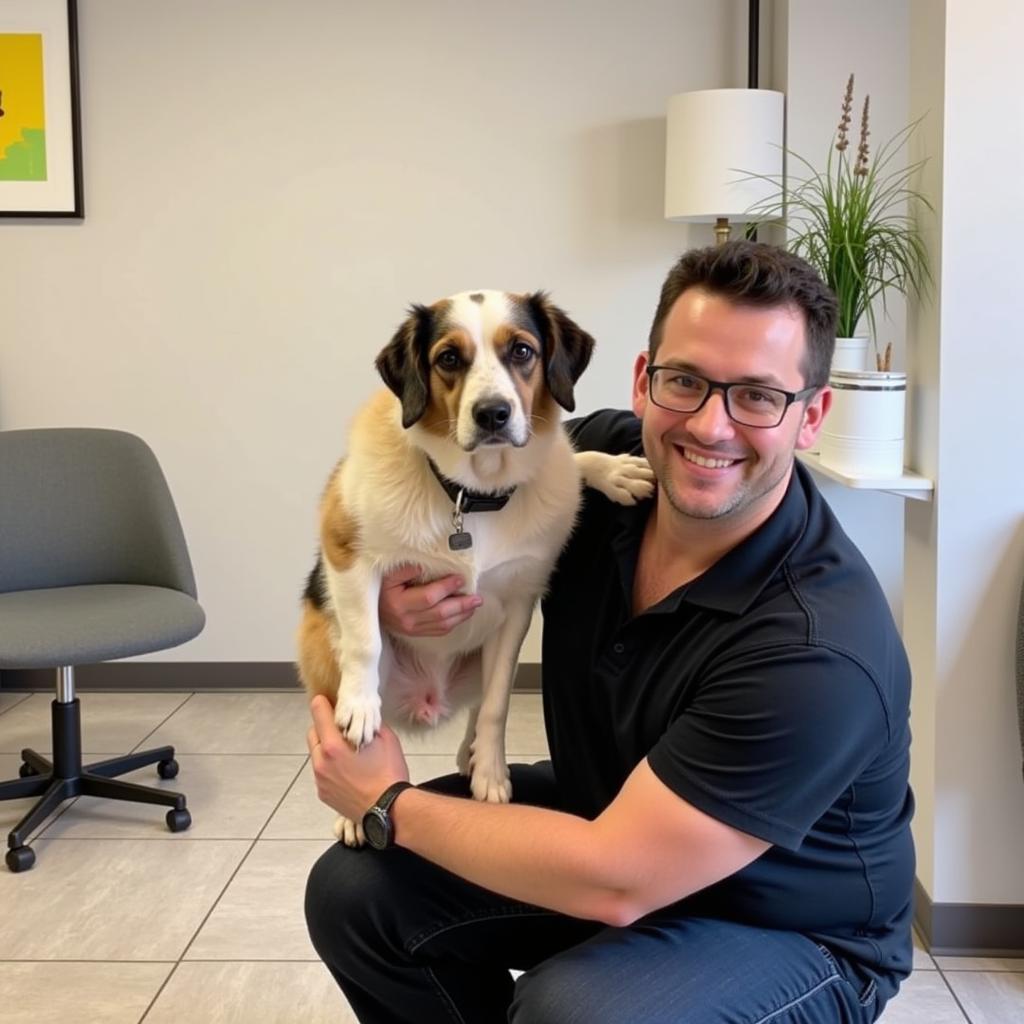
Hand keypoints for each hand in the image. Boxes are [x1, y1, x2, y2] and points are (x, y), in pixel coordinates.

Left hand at [308, 695, 408, 819]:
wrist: (389, 810)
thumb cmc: (389, 775)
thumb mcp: (386, 739)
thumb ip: (370, 724)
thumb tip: (364, 718)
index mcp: (334, 746)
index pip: (318, 713)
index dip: (323, 703)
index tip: (326, 700)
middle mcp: (321, 763)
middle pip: (313, 733)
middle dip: (324, 726)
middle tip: (341, 727)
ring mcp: (321, 780)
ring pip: (316, 754)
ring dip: (326, 748)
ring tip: (347, 752)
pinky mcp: (324, 794)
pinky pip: (322, 773)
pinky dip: (330, 767)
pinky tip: (348, 771)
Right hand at [379, 564, 482, 636]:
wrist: (367, 608)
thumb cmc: (379, 587)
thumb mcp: (387, 575)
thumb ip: (405, 569)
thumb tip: (424, 568)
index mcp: (398, 604)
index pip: (429, 597)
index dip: (446, 588)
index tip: (460, 578)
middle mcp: (406, 620)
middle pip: (440, 614)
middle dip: (461, 605)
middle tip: (477, 597)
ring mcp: (411, 629)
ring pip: (442, 625)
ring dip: (461, 615)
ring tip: (474, 605)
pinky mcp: (415, 633)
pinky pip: (438, 631)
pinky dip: (453, 623)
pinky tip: (462, 614)